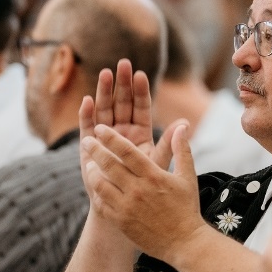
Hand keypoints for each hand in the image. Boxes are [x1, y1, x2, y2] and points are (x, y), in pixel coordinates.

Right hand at [79, 59, 165, 201]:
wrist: (124, 208)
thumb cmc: (144, 188)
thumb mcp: (158, 163)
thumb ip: (169, 145)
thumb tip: (184, 123)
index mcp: (140, 133)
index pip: (141, 107)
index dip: (140, 91)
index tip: (141, 74)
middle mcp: (121, 131)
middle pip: (121, 103)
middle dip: (121, 84)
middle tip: (123, 64)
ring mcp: (104, 137)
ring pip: (104, 110)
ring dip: (103, 92)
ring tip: (105, 74)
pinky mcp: (88, 147)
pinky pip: (87, 128)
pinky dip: (87, 115)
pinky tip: (87, 101)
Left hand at [82, 121, 203, 261]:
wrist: (184, 243)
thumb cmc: (186, 208)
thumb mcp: (187, 177)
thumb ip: (182, 150)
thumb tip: (182, 126)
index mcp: (153, 176)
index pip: (126, 151)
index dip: (110, 137)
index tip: (99, 129)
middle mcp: (138, 190)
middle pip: (109, 165)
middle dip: (95, 150)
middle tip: (86, 141)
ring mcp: (127, 207)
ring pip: (100, 184)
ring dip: (92, 172)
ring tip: (90, 165)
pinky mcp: (121, 222)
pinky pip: (101, 204)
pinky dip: (97, 194)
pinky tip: (97, 188)